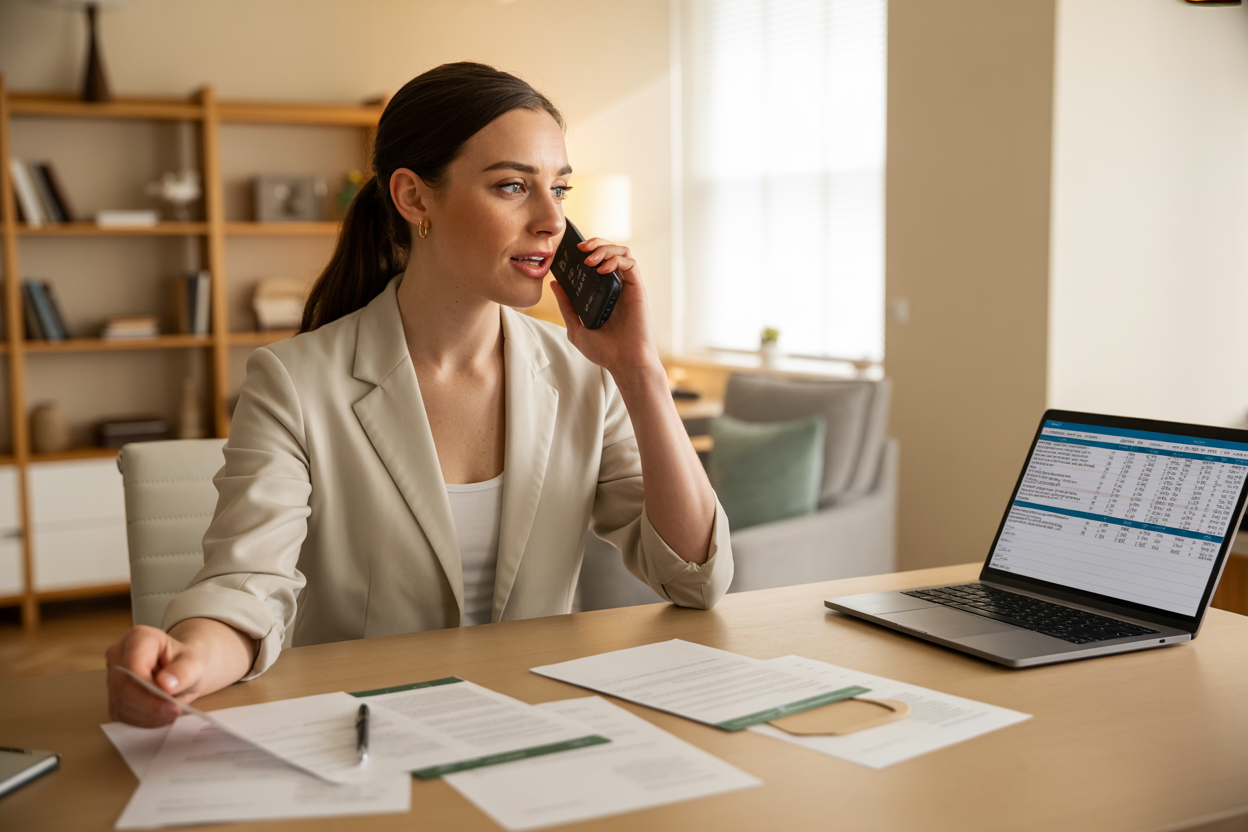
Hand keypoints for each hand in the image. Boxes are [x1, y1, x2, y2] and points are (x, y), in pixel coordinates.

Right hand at [105, 618, 256, 726]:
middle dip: (149, 705)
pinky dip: (141, 719)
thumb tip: (166, 684)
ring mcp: (112, 675)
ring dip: (145, 715)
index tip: (171, 703)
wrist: (183, 670)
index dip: (149, 689)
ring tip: (170, 715)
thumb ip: (183, 671)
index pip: (134, 666)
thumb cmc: (187, 663)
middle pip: (123, 686)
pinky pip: (121, 712)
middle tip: (173, 713)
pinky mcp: (113, 694)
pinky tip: (159, 717)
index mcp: (138, 637)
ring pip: (120, 702)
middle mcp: (119, 653)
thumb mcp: (194, 663)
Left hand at [551, 238, 662, 380]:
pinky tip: (602, 269)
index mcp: (602, 294)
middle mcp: (616, 287)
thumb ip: (566, 305)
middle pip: (609, 251)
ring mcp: (627, 287)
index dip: (586, 252)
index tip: (570, 251)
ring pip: (622, 252)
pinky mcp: (638, 289)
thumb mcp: (576, 328)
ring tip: (590, 258)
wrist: (624, 363)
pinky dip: (615, 259)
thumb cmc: (604, 351)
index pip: (596, 263)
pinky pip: (631, 263)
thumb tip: (555, 284)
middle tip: (580, 248)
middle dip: (595, 243)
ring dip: (605, 248)